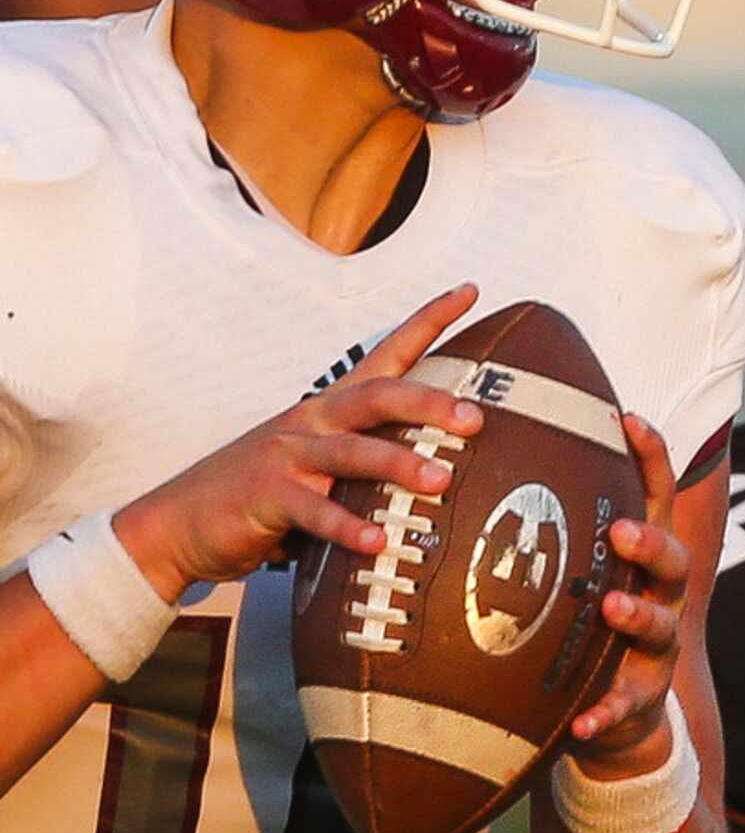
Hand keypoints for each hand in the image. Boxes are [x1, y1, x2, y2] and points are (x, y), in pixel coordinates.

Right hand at [113, 284, 485, 600]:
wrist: (180, 521)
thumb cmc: (267, 494)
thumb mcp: (322, 468)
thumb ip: (370, 465)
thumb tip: (448, 477)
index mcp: (332, 408)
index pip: (388, 352)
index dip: (429, 319)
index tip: (469, 290)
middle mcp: (313, 420)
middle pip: (378, 396)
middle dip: (429, 403)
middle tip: (475, 419)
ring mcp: (287, 455)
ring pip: (352, 451)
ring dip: (399, 465)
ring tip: (441, 481)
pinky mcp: (266, 495)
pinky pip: (314, 509)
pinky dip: (348, 527)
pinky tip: (378, 542)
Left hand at [565, 414, 689, 768]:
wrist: (610, 714)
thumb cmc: (584, 625)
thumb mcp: (578, 571)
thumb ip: (554, 526)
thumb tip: (487, 457)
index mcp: (641, 556)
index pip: (655, 495)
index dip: (650, 456)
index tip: (627, 418)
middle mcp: (659, 595)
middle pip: (672, 558)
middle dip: (650, 541)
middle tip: (620, 530)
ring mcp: (655, 648)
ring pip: (660, 625)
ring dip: (637, 614)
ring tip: (610, 608)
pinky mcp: (640, 698)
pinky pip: (627, 705)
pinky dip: (607, 711)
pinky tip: (583, 721)